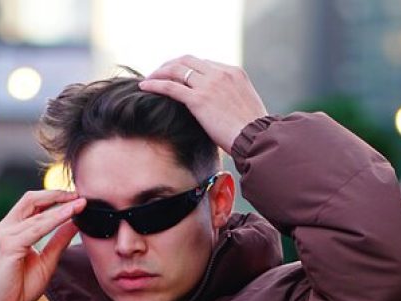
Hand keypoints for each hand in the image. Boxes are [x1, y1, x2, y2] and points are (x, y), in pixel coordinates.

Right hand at [0, 190, 85, 300]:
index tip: (77, 197)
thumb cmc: (20, 286)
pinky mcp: (8, 246)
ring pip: (36, 213)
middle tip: (79, 195)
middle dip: (56, 194)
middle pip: (31, 199)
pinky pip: (35, 229)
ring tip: (80, 204)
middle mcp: (6, 228)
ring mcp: (5, 235)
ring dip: (60, 207)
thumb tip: (75, 223)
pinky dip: (54, 220)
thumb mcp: (47, 260)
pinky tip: (69, 217)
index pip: (33, 203)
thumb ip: (58, 240)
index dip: (55, 197)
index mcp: (13, 229)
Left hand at [139, 56, 267, 152]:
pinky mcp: (198, 100)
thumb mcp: (246, 108)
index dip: (187, 68)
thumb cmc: (254, 132)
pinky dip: (155, 84)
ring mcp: (209, 85)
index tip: (176, 76)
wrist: (257, 139)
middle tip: (158, 74)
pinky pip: (170, 86)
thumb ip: (232, 101)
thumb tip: (222, 112)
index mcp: (234, 73)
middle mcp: (220, 73)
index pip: (204, 63)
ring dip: (159, 72)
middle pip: (187, 60)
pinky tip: (144, 86)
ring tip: (148, 80)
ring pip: (176, 69)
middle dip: (170, 64)